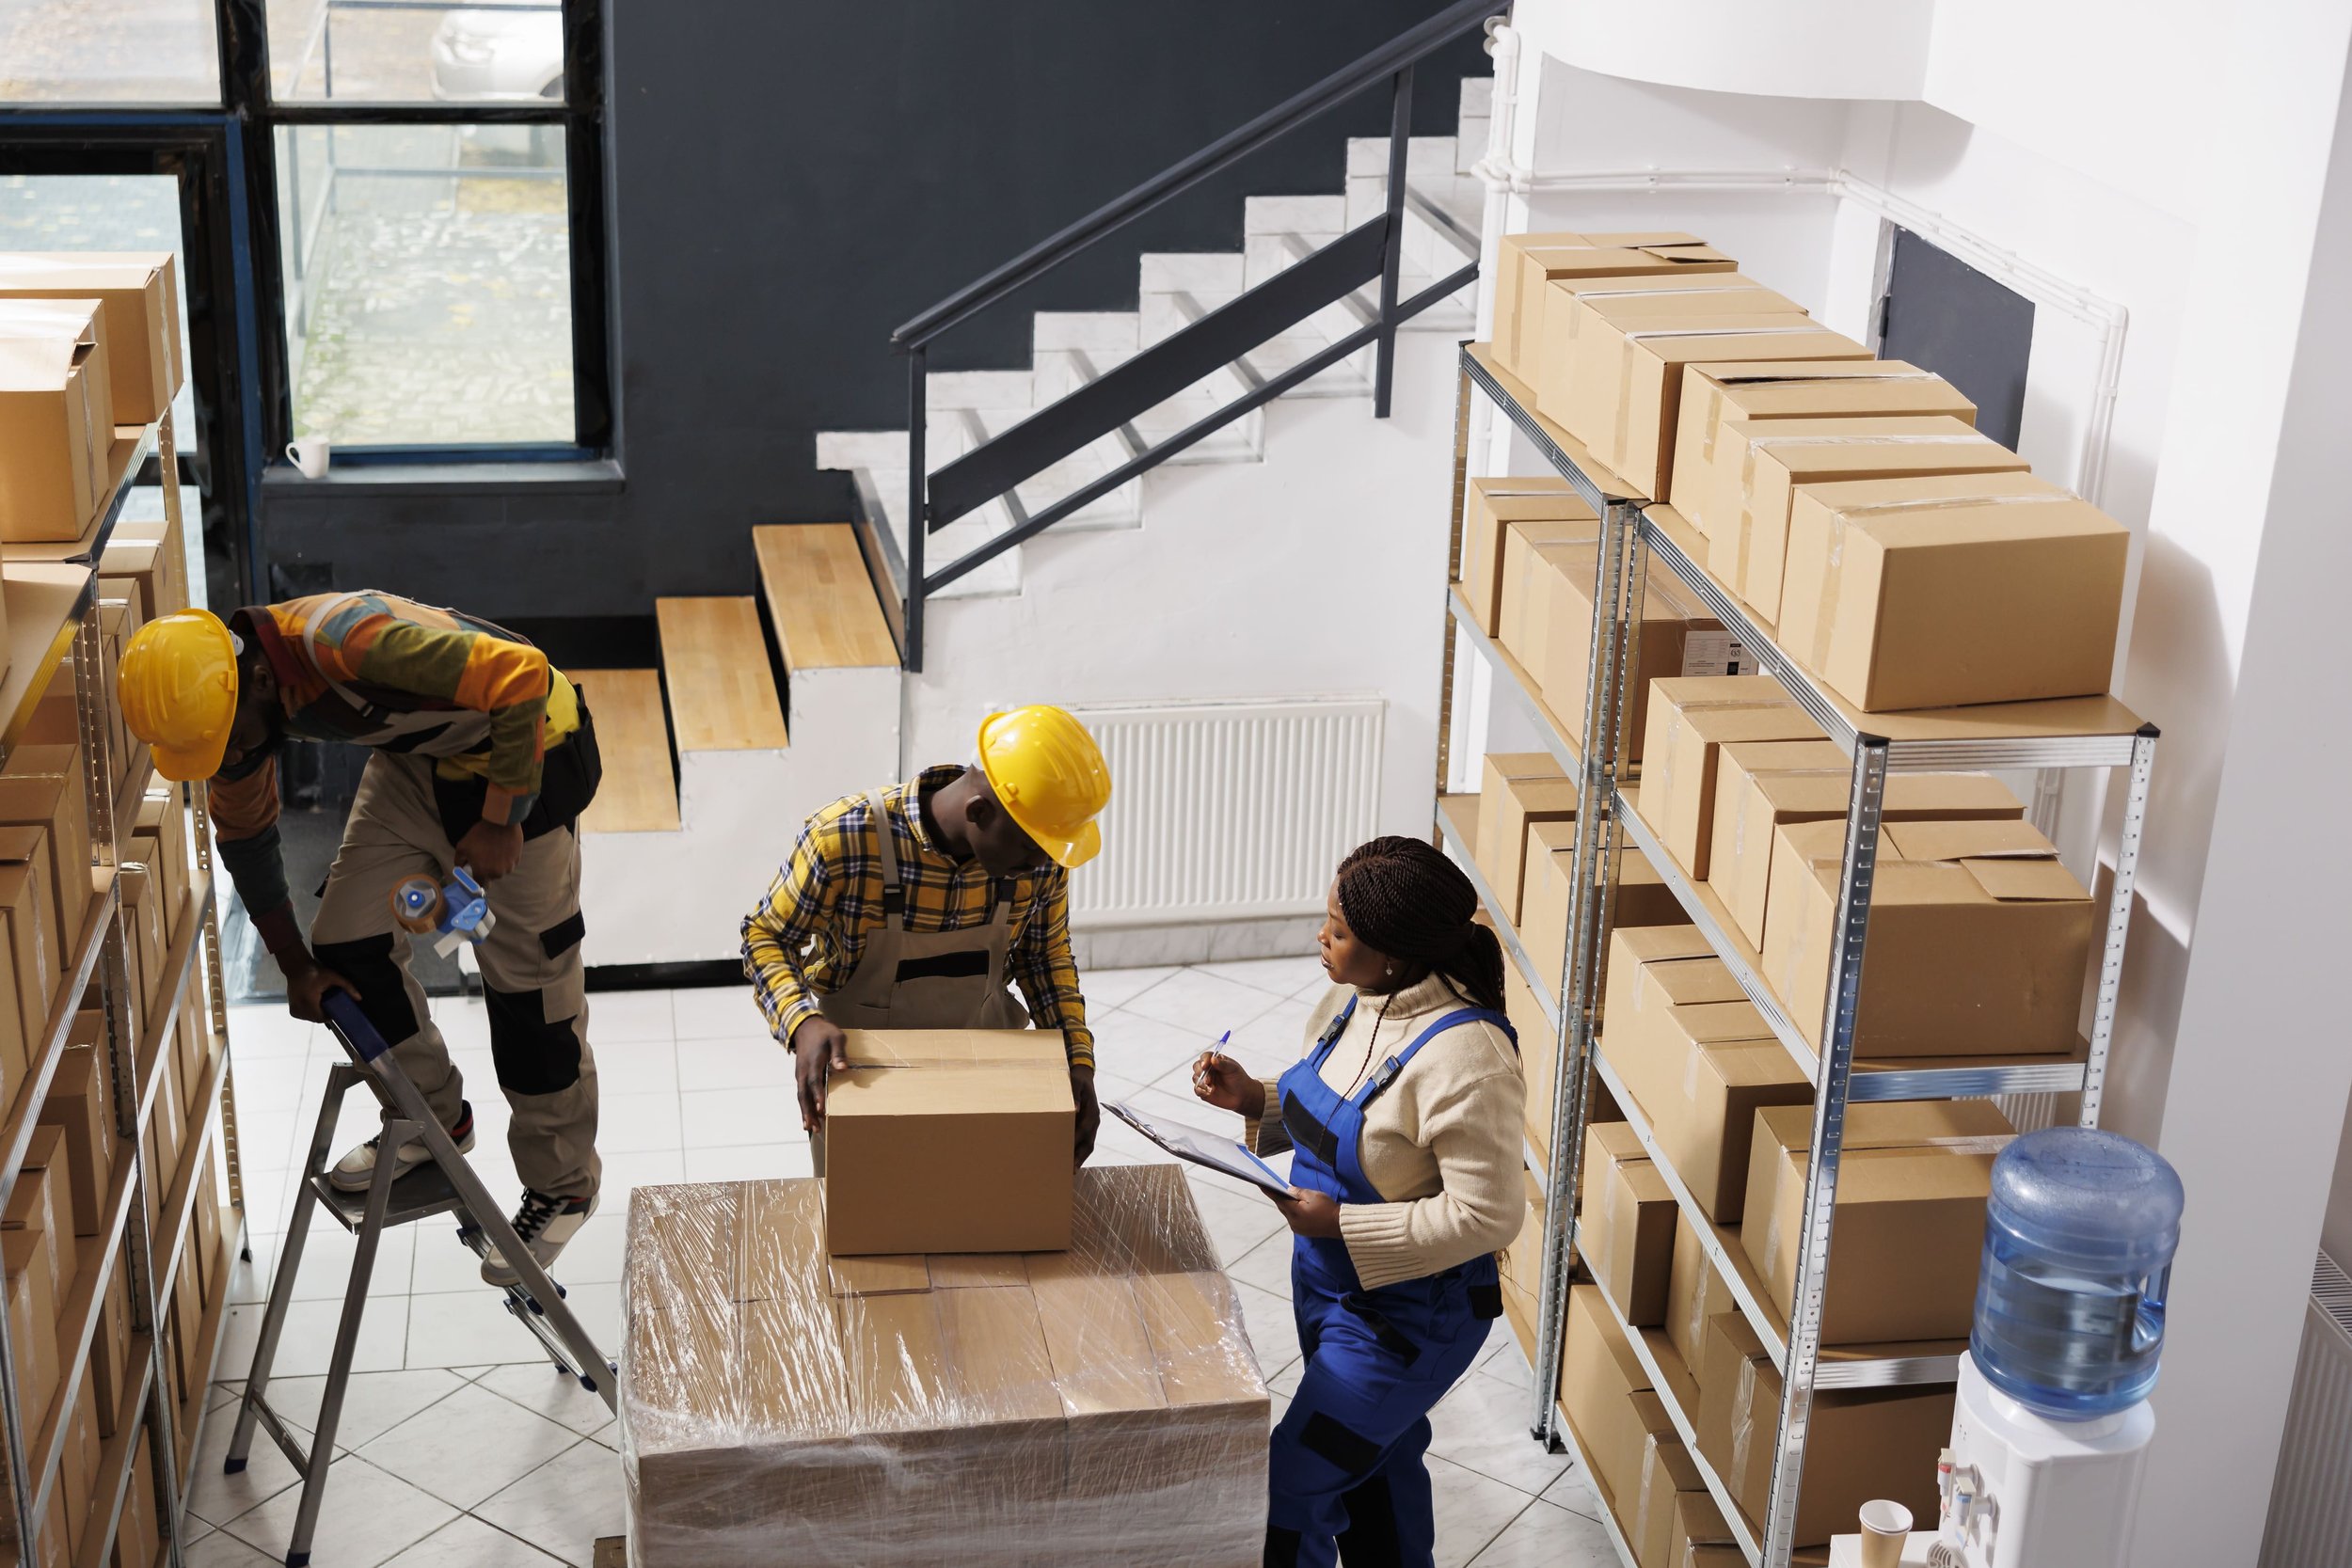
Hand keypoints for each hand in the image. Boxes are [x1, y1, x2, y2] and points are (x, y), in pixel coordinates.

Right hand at [284, 958, 356, 1023]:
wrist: (297, 967)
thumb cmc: (315, 972)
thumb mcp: (333, 977)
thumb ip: (347, 986)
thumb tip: (359, 998)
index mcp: (309, 1001)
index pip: (321, 1018)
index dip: (330, 1016)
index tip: (336, 1010)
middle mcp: (299, 1007)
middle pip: (316, 1019)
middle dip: (324, 1015)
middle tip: (331, 1005)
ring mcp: (294, 1009)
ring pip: (310, 1019)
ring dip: (317, 1014)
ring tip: (322, 1003)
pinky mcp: (292, 1009)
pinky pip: (303, 1016)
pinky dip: (310, 1013)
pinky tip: (314, 1005)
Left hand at [454, 819, 524, 881]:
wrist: (500, 823)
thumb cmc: (480, 835)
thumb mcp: (462, 847)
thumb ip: (459, 861)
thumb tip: (461, 868)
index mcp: (483, 872)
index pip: (480, 886)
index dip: (477, 880)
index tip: (476, 874)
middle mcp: (497, 873)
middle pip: (491, 877)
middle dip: (487, 870)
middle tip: (484, 857)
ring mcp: (509, 866)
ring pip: (502, 870)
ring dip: (498, 864)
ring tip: (494, 851)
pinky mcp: (517, 859)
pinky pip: (510, 863)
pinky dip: (506, 858)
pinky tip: (502, 847)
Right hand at [790, 1016, 848, 1130]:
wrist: (805, 1027)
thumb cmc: (824, 1032)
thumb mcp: (836, 1037)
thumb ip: (839, 1053)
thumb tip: (843, 1068)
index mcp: (813, 1062)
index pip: (814, 1081)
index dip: (817, 1096)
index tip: (821, 1109)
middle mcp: (803, 1071)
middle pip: (803, 1095)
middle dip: (808, 1112)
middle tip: (814, 1128)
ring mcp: (800, 1074)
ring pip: (801, 1096)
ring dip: (805, 1112)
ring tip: (811, 1128)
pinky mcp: (801, 1076)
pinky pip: (801, 1094)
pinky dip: (804, 1106)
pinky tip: (809, 1117)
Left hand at [1069, 1066, 1098, 1167]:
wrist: (1083, 1077)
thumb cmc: (1077, 1080)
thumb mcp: (1075, 1082)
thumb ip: (1074, 1094)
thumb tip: (1074, 1109)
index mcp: (1092, 1111)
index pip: (1084, 1130)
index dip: (1076, 1141)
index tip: (1068, 1152)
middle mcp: (1094, 1121)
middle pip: (1089, 1143)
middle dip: (1081, 1157)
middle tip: (1072, 1170)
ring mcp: (1092, 1125)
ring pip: (1088, 1145)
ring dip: (1080, 1158)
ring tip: (1070, 1170)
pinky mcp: (1087, 1126)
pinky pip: (1085, 1142)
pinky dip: (1079, 1152)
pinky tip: (1070, 1159)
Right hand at [1191, 1051, 1264, 1117]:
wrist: (1242, 1095)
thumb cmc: (1239, 1079)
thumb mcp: (1233, 1069)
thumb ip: (1223, 1064)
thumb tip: (1213, 1059)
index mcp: (1215, 1061)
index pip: (1205, 1057)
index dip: (1204, 1060)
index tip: (1205, 1066)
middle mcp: (1208, 1069)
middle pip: (1196, 1066)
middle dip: (1200, 1072)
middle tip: (1208, 1080)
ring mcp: (1205, 1080)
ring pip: (1195, 1078)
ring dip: (1201, 1083)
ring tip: (1212, 1088)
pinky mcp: (1204, 1091)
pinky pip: (1197, 1090)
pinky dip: (1201, 1091)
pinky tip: (1209, 1093)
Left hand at [1274, 1187, 1342, 1238]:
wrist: (1339, 1224)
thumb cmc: (1327, 1208)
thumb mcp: (1313, 1195)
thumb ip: (1298, 1192)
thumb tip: (1288, 1190)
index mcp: (1295, 1212)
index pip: (1278, 1199)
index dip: (1269, 1192)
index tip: (1261, 1185)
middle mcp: (1293, 1222)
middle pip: (1283, 1207)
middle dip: (1280, 1198)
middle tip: (1276, 1188)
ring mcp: (1297, 1228)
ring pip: (1288, 1213)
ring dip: (1287, 1206)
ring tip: (1288, 1196)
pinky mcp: (1302, 1231)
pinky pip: (1293, 1219)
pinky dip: (1293, 1212)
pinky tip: (1297, 1207)